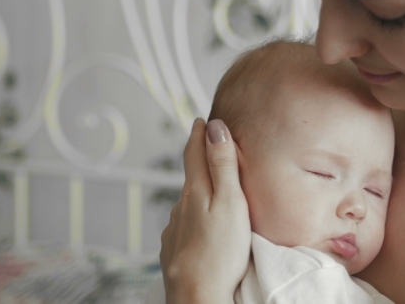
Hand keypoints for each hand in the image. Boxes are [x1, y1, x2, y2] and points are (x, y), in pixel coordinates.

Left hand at [159, 119, 250, 303]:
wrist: (197, 295)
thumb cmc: (220, 252)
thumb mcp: (230, 202)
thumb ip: (222, 166)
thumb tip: (214, 128)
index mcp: (195, 191)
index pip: (193, 153)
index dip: (198, 134)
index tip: (201, 119)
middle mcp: (180, 206)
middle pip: (190, 177)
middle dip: (200, 162)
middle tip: (210, 150)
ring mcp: (175, 229)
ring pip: (188, 203)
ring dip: (199, 194)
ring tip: (213, 195)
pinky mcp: (174, 249)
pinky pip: (185, 226)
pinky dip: (195, 219)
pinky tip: (204, 229)